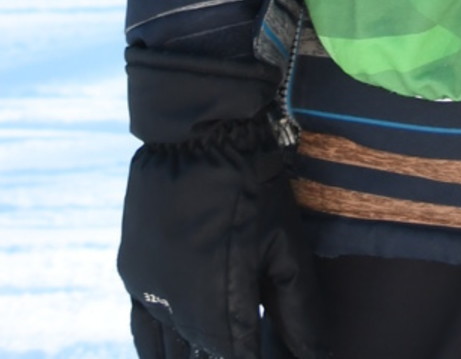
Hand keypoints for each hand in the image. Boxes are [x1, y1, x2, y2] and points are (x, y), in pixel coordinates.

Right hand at [119, 50, 324, 358]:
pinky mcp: (134, 275)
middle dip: (224, 356)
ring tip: (212, 351)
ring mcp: (152, 295)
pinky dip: (156, 348)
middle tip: (249, 343)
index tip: (270, 353)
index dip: (257, 358)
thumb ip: (298, 307)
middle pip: (202, 358)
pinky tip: (171, 352)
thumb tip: (314, 355)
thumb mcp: (285, 243)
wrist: (195, 136)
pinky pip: (142, 329)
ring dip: (190, 357)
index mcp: (221, 310)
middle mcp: (180, 313)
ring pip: (169, 352)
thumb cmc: (253, 184)